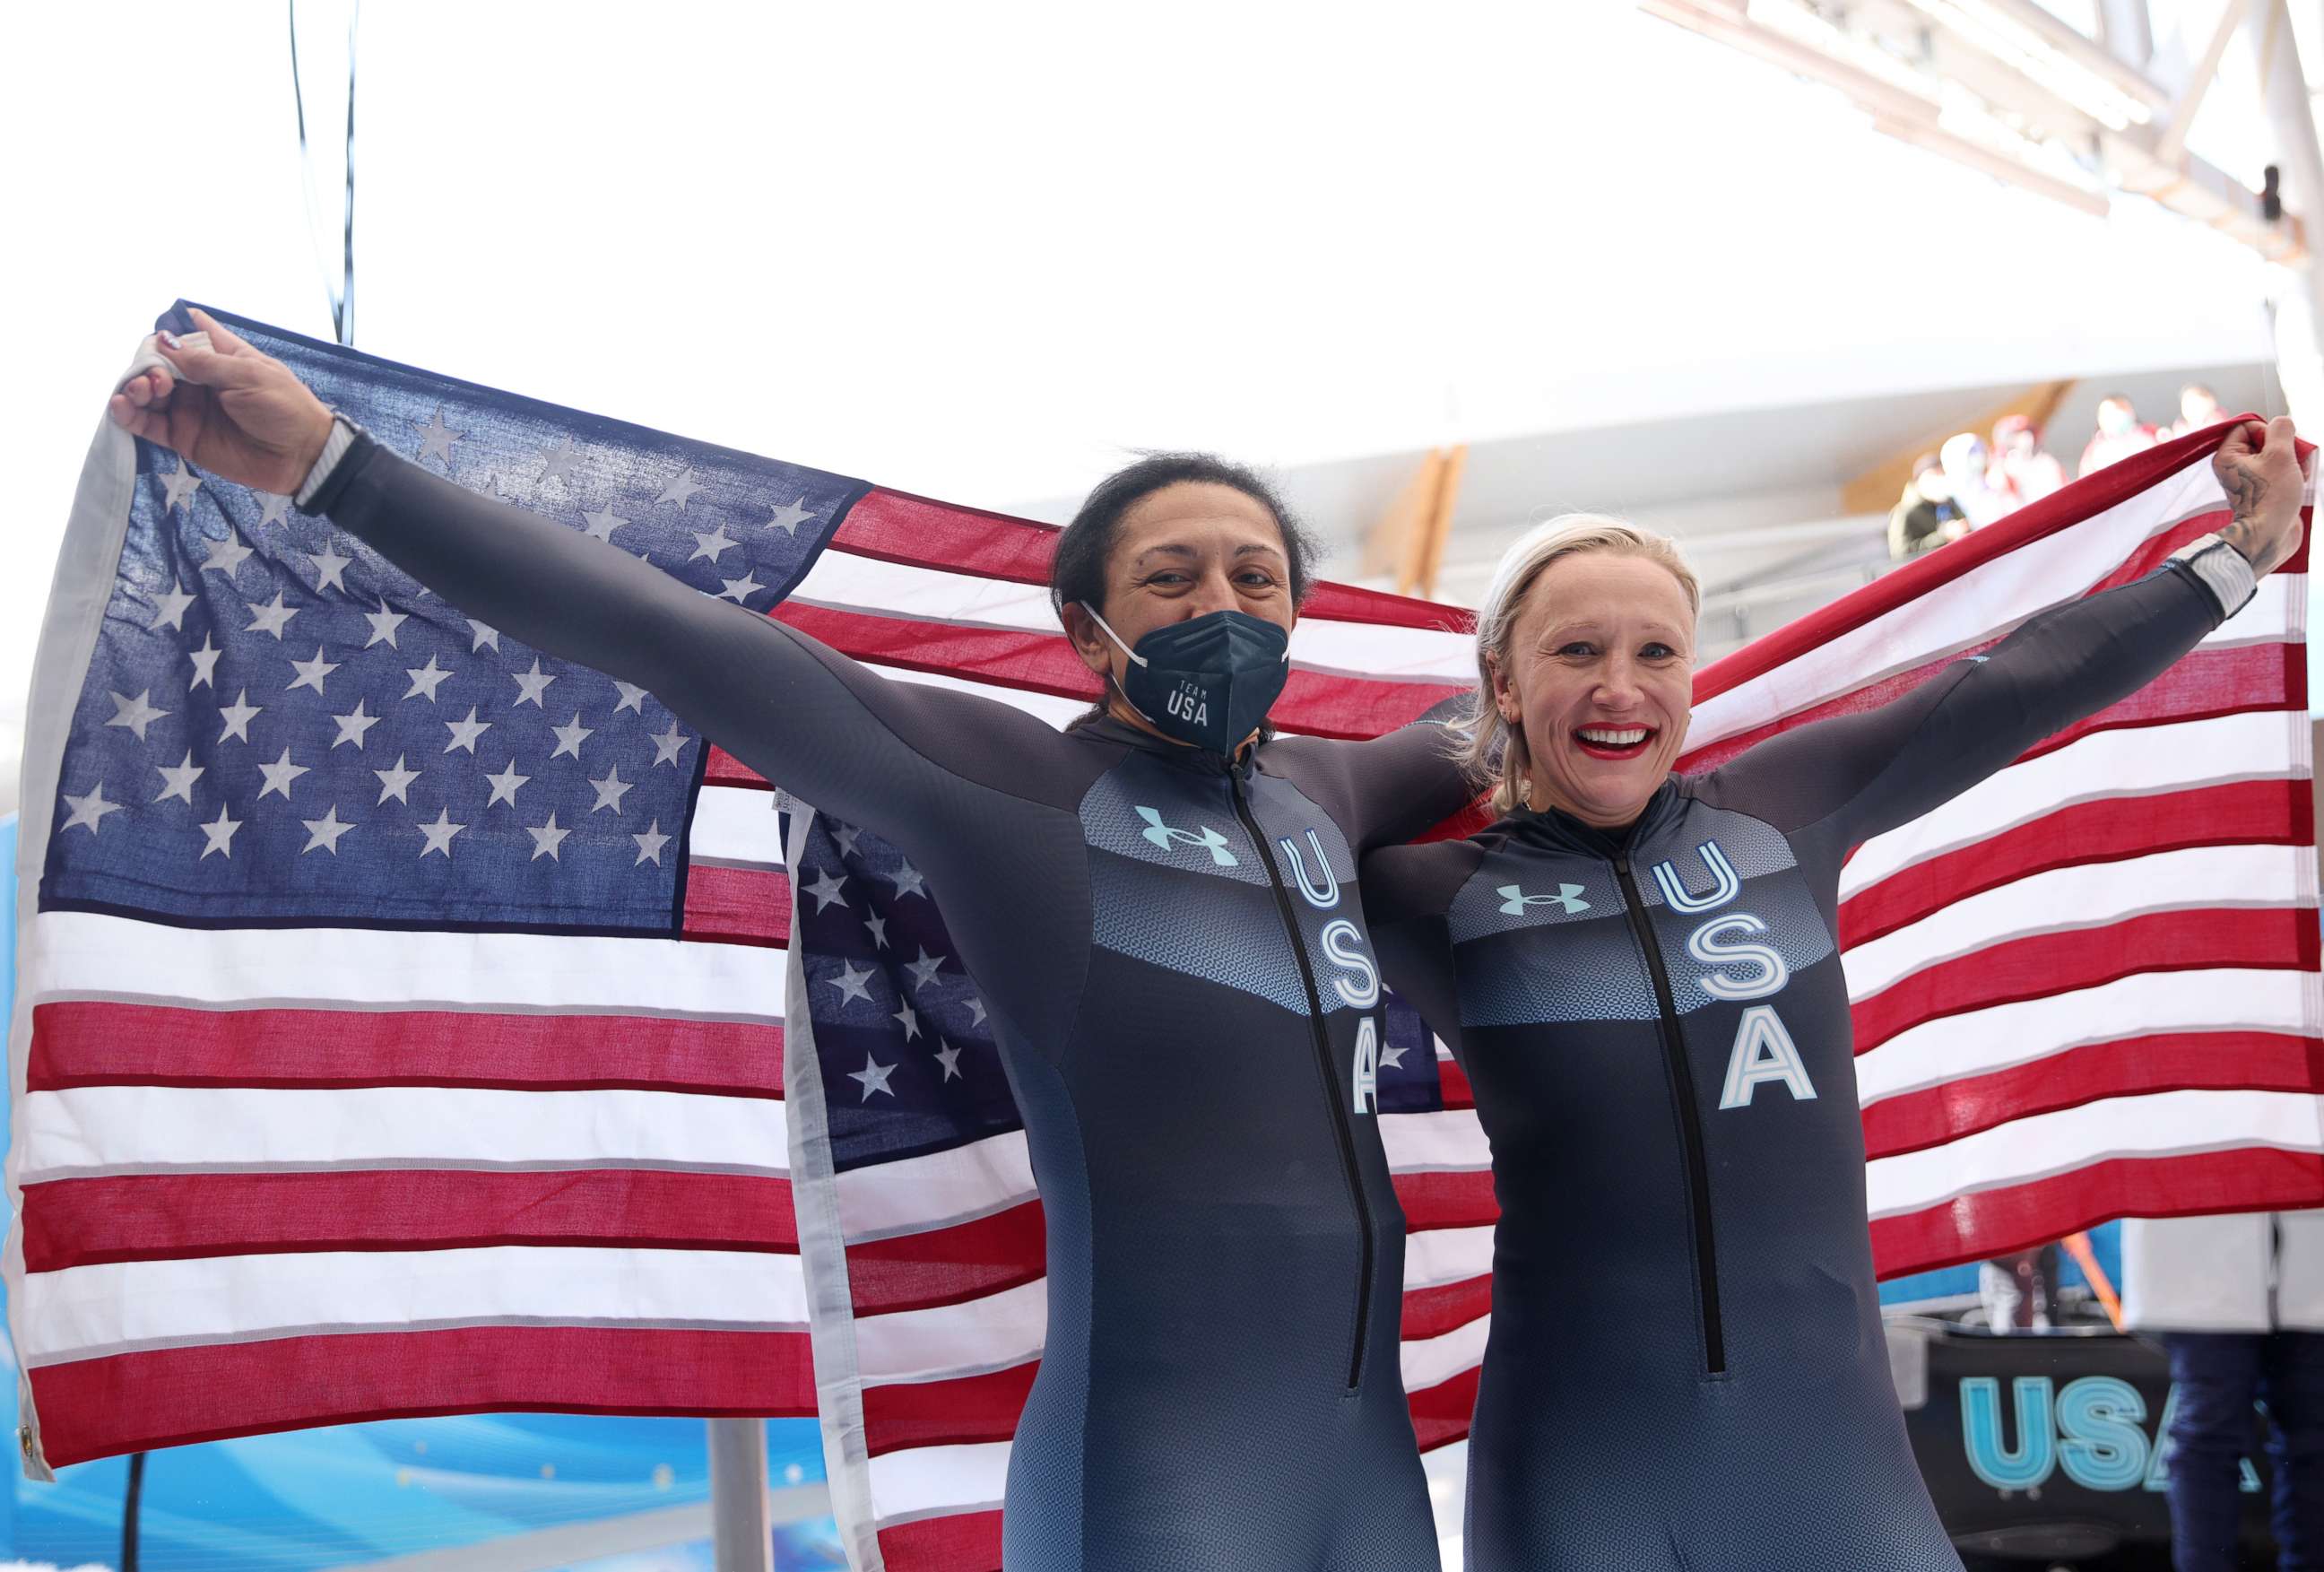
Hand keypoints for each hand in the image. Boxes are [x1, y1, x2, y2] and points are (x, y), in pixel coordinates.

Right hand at [106, 307, 336, 495]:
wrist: (302, 458)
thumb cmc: (286, 409)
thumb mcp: (249, 376)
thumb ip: (204, 363)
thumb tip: (163, 340)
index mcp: (223, 357)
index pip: (188, 333)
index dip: (169, 331)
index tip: (162, 337)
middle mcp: (201, 381)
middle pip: (159, 362)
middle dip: (148, 364)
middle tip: (158, 379)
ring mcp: (190, 408)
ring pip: (148, 392)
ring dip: (135, 387)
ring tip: (142, 391)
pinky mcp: (184, 437)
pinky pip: (148, 424)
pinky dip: (128, 415)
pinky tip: (121, 406)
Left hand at [2212, 414, 2307, 577]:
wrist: (2270, 534)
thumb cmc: (2271, 497)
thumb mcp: (2280, 455)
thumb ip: (2281, 431)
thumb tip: (2282, 422)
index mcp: (2227, 456)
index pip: (2247, 426)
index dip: (2268, 432)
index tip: (2277, 447)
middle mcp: (2234, 466)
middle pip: (2266, 440)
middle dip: (2287, 448)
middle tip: (2294, 461)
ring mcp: (2250, 479)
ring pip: (2277, 455)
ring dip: (2294, 460)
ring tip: (2300, 474)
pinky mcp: (2264, 489)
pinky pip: (2281, 470)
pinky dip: (2294, 472)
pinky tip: (2301, 481)